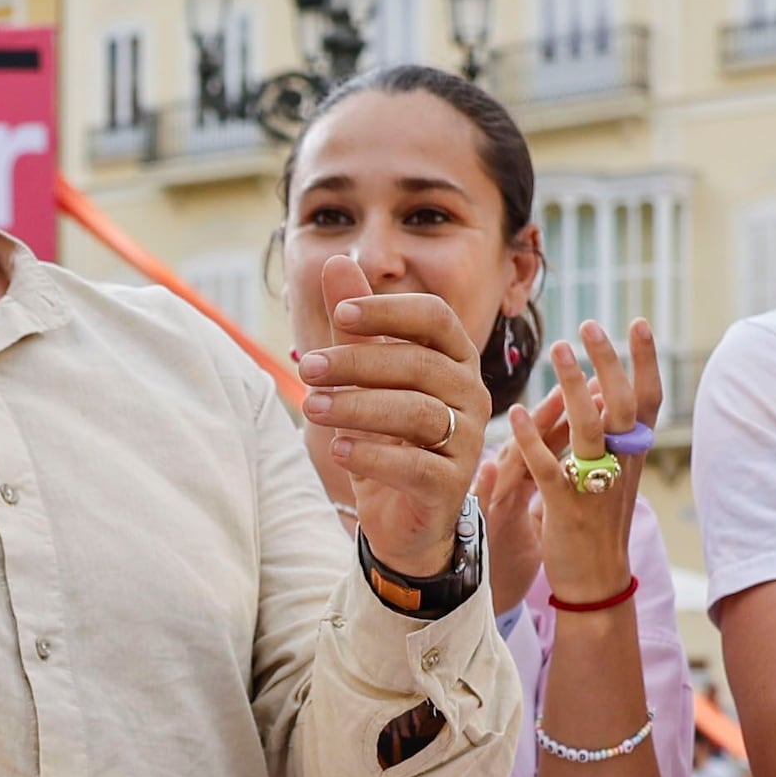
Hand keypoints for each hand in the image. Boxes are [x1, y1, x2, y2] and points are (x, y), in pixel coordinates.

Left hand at [294, 256, 498, 582]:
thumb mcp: (361, 377)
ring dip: (358, 407)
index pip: (436, 317)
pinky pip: (417, 467)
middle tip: (305, 367)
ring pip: (417, 413)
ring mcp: (466, 441)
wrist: (402, 516)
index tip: (341, 315)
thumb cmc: (384, 436)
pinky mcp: (451, 486)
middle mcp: (470, 394)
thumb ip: (353, 326)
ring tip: (311, 408)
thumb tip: (337, 260)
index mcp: (453, 358)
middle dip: (357, 362)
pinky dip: (375, 457)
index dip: (390, 311)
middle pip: (419, 364)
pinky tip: (339, 450)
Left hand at [506, 317, 662, 609]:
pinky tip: (515, 413)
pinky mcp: (565, 507)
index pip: (647, 399)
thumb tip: (605, 388)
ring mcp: (595, 485)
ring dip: (573, 387)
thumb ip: (613, 433)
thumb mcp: (616, 472)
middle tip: (590, 325)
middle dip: (609, 361)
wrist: (596, 580)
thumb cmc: (601, 521)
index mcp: (634, 453)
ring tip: (559, 350)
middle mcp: (621, 464)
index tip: (638, 322)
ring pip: (589, 428)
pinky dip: (531, 439)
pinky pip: (548, 468)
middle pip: (621, 404)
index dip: (646, 361)